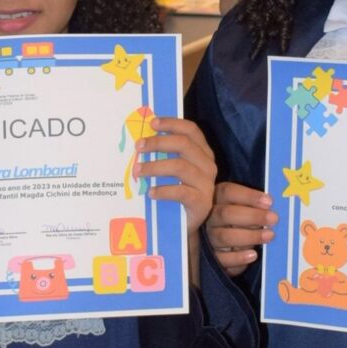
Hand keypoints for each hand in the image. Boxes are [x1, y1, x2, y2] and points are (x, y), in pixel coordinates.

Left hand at [133, 117, 216, 283]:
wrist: (185, 225)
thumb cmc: (176, 192)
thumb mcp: (172, 170)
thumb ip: (165, 154)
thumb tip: (141, 138)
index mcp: (203, 152)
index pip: (191, 130)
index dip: (172, 124)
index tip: (152, 123)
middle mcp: (208, 165)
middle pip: (184, 144)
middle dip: (159, 142)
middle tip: (139, 147)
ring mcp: (207, 184)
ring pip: (180, 166)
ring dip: (155, 167)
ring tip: (138, 171)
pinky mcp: (202, 203)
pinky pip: (181, 192)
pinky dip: (163, 190)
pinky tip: (150, 192)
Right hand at [206, 181, 277, 276]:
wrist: (228, 245)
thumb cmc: (242, 219)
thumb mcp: (245, 207)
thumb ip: (254, 205)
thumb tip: (271, 206)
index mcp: (217, 198)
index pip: (228, 192)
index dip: (249, 196)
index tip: (269, 202)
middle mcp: (210, 217)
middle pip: (226, 213)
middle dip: (252, 216)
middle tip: (273, 219)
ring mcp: (210, 237)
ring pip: (224, 236)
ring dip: (250, 236)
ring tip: (269, 235)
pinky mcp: (213, 258)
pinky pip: (223, 259)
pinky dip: (239, 257)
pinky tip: (253, 255)